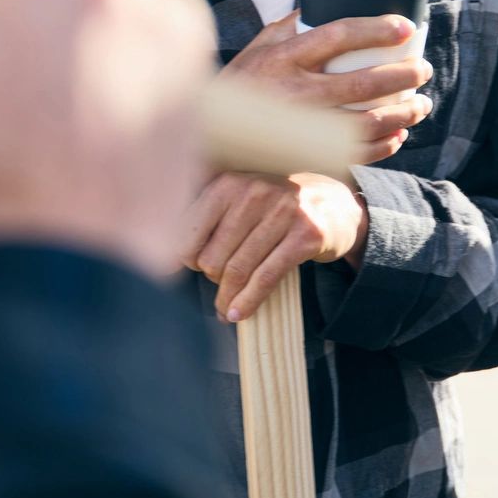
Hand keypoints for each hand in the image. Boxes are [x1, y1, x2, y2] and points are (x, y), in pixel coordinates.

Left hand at [180, 171, 368, 321]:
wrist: (332, 205)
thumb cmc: (273, 208)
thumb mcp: (238, 199)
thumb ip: (203, 219)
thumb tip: (166, 259)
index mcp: (227, 183)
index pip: (188, 234)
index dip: (186, 260)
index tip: (191, 270)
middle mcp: (253, 193)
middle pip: (212, 257)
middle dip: (211, 279)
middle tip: (218, 286)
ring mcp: (282, 212)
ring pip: (238, 270)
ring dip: (227, 298)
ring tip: (224, 310)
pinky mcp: (305, 235)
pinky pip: (266, 277)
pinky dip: (249, 301)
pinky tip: (239, 314)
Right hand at [226, 13, 432, 163]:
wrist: (214, 135)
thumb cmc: (240, 83)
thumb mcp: (259, 46)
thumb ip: (290, 25)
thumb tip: (322, 0)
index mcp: (284, 57)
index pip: (338, 35)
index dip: (376, 29)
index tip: (405, 27)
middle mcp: (295, 91)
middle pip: (363, 82)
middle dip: (403, 76)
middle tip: (423, 70)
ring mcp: (302, 127)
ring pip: (366, 122)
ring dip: (402, 114)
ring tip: (421, 106)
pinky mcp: (305, 154)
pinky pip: (354, 153)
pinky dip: (382, 146)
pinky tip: (397, 136)